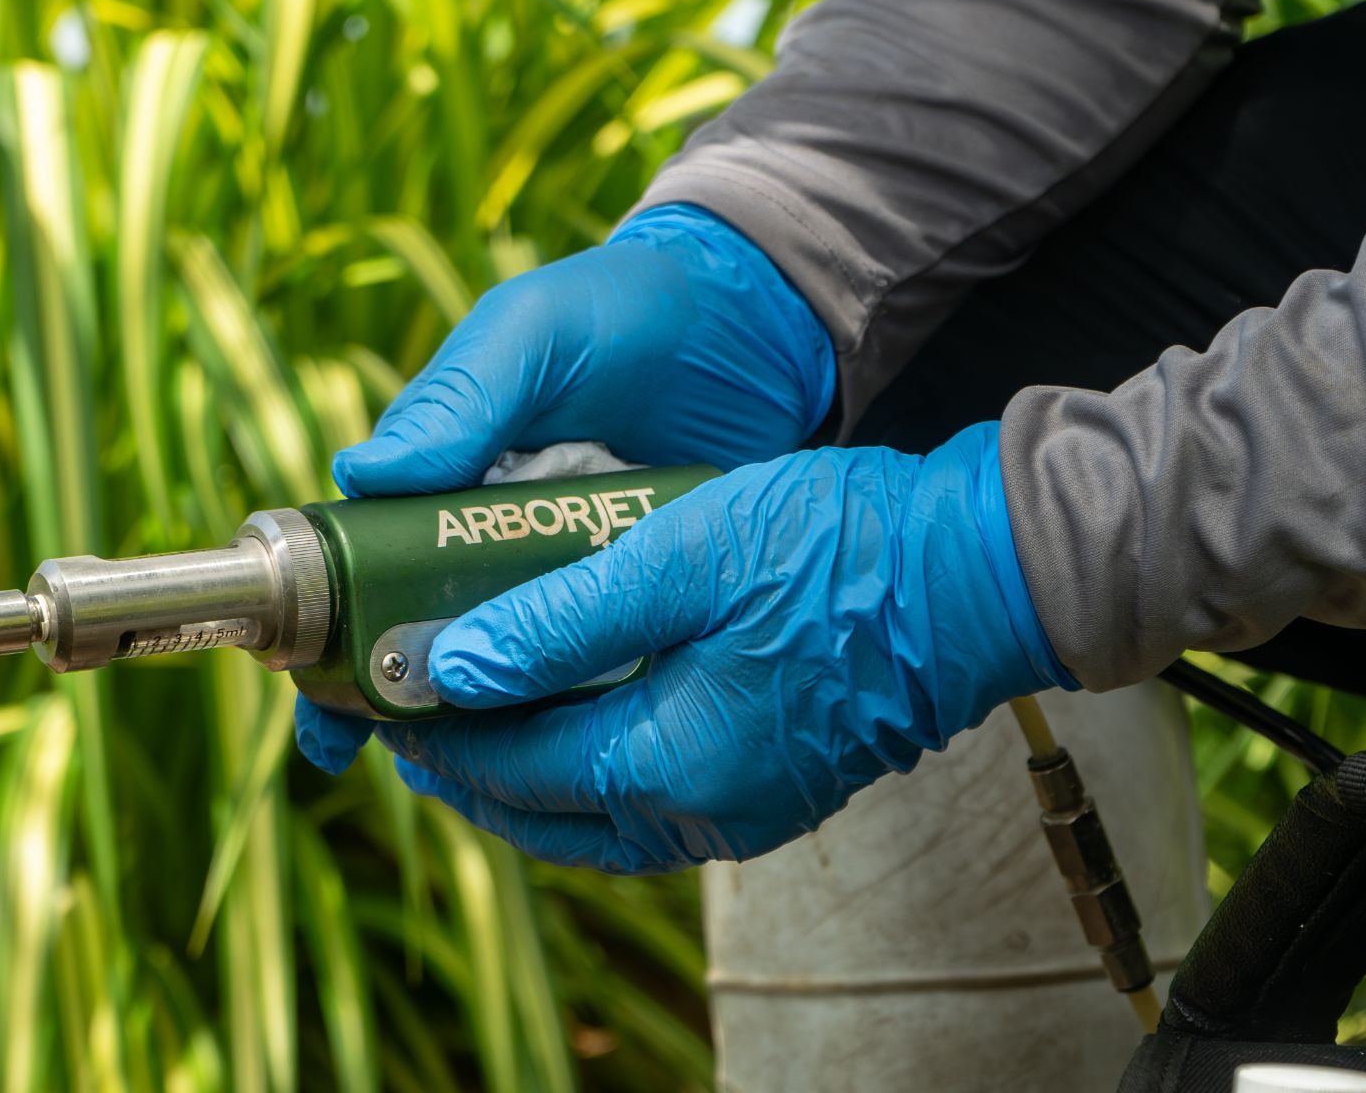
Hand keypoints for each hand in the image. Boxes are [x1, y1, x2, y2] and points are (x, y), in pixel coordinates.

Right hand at [298, 204, 835, 773]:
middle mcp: (489, 531)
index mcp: (441, 472)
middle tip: (371, 759)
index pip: (362, 564)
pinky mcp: (635, 593)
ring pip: (502, 659)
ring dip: (473, 718)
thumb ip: (464, 396)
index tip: (321, 708)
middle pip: (423, 630)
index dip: (332, 638)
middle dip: (389, 703)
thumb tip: (362, 474)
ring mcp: (564, 569)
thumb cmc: (629, 310)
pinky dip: (566, 706)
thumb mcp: (536, 333)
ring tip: (456, 778)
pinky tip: (557, 758)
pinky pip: (589, 661)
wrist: (764, 321)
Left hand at [374, 423, 1075, 873]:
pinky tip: (581, 720)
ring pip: (599, 817)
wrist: (985, 572)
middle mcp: (704, 812)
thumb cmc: (838, 547)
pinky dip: (595, 772)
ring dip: (530, 777)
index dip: (437, 731)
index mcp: (669, 763)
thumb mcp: (680, 560)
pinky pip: (655, 804)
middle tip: (413, 716)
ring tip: (480, 718)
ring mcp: (750, 809)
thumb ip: (557, 621)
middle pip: (546, 812)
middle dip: (470, 771)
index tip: (380, 693)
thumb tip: (447, 668)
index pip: (510, 766)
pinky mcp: (781, 787)